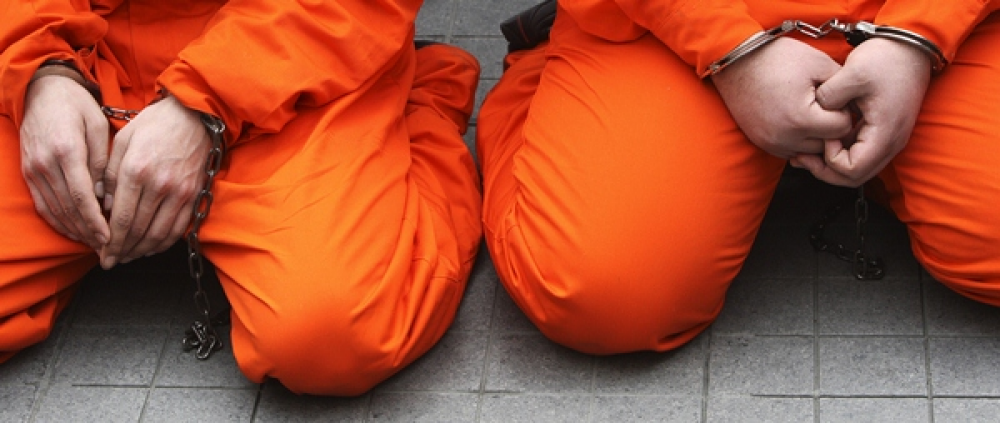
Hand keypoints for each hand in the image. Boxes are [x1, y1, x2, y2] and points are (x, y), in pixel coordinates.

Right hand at [20, 74, 109, 249]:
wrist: (42, 91)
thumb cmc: (77, 106)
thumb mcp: (97, 126)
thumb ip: (101, 161)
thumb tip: (105, 195)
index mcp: (66, 150)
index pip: (81, 196)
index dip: (95, 221)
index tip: (110, 237)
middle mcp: (45, 163)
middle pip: (68, 208)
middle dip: (88, 232)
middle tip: (108, 249)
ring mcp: (33, 169)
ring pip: (54, 210)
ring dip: (74, 230)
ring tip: (95, 244)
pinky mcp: (28, 172)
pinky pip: (42, 204)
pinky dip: (58, 221)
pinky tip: (74, 230)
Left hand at [100, 94, 209, 267]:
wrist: (195, 116)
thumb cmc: (156, 124)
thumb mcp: (124, 140)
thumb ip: (111, 174)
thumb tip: (106, 205)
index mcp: (137, 170)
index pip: (122, 218)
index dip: (110, 242)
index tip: (102, 254)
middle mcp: (160, 185)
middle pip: (139, 231)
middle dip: (123, 250)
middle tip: (112, 261)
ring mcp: (180, 192)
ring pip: (159, 234)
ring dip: (142, 250)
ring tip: (129, 257)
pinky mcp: (194, 195)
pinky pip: (179, 228)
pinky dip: (164, 243)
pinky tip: (152, 247)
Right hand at [712, 37, 853, 157]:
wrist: (737, 63)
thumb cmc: (776, 59)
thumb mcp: (818, 64)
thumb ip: (843, 88)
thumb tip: (856, 106)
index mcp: (801, 118)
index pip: (842, 128)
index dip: (844, 111)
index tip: (836, 98)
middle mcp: (785, 137)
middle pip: (827, 145)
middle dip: (830, 127)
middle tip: (826, 106)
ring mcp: (772, 143)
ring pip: (810, 152)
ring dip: (815, 136)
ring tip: (811, 112)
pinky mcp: (763, 144)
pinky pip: (792, 152)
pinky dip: (799, 140)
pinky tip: (796, 120)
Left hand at [792, 37, 931, 186]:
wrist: (910, 46)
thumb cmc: (886, 58)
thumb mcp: (852, 73)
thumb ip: (829, 97)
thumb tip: (815, 113)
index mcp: (885, 133)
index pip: (852, 169)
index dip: (830, 159)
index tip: (823, 135)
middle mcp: (891, 142)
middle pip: (855, 178)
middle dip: (825, 171)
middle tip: (802, 158)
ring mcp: (889, 139)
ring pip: (857, 169)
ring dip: (831, 165)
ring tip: (806, 153)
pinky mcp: (883, 132)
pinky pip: (860, 154)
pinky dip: (840, 153)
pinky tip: (823, 139)